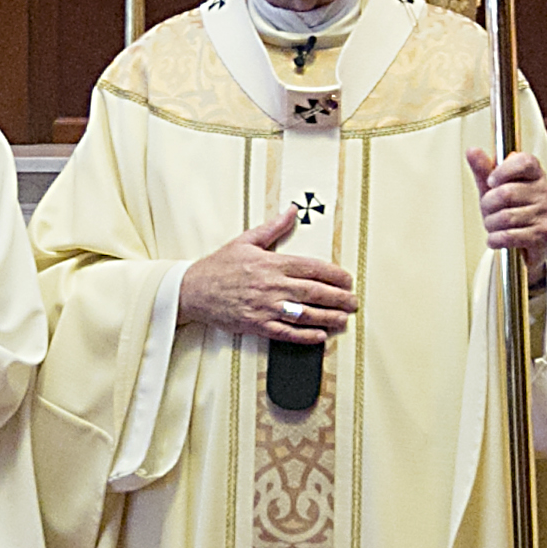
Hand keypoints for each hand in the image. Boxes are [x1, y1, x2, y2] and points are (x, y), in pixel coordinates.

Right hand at [180, 207, 356, 343]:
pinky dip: (305, 336)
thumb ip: (274, 228)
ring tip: (344, 320)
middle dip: (338, 298)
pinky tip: (320, 337)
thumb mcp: (246, 241)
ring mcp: (265, 307)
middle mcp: (271, 285)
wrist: (193, 290)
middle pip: (314, 292)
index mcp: (272, 263)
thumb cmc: (219, 266)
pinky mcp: (257, 325)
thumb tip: (292, 210)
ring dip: (328, 318)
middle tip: (353, 302)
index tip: (348, 279)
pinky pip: (286, 333)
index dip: (334, 275)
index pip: (312, 268)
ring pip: (304, 314)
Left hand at [469, 147, 546, 284]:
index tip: (491, 182)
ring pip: (505, 217)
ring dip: (490, 224)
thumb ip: (483, 169)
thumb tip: (472, 151)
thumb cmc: (510, 209)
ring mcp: (546, 213)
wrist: (524, 242)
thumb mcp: (493, 188)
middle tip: (488, 210)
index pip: (523, 162)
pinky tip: (495, 238)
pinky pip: (509, 236)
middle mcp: (545, 191)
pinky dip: (495, 239)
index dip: (502, 171)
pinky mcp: (543, 234)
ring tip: (493, 225)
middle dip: (487, 205)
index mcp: (535, 173)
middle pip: (506, 193)